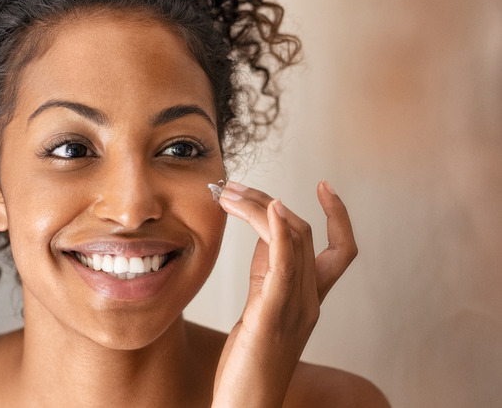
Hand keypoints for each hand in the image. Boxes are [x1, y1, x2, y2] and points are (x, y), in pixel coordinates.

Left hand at [211, 180, 357, 406]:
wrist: (246, 407)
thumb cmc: (249, 364)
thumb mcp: (260, 310)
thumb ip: (267, 275)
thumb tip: (263, 237)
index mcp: (310, 300)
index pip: (340, 249)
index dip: (338, 215)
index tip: (323, 184)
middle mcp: (310, 301)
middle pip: (304, 233)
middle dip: (268, 201)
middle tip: (233, 187)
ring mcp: (294, 309)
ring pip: (292, 241)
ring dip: (261, 207)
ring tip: (230, 193)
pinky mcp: (271, 317)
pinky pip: (284, 267)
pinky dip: (278, 233)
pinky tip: (269, 209)